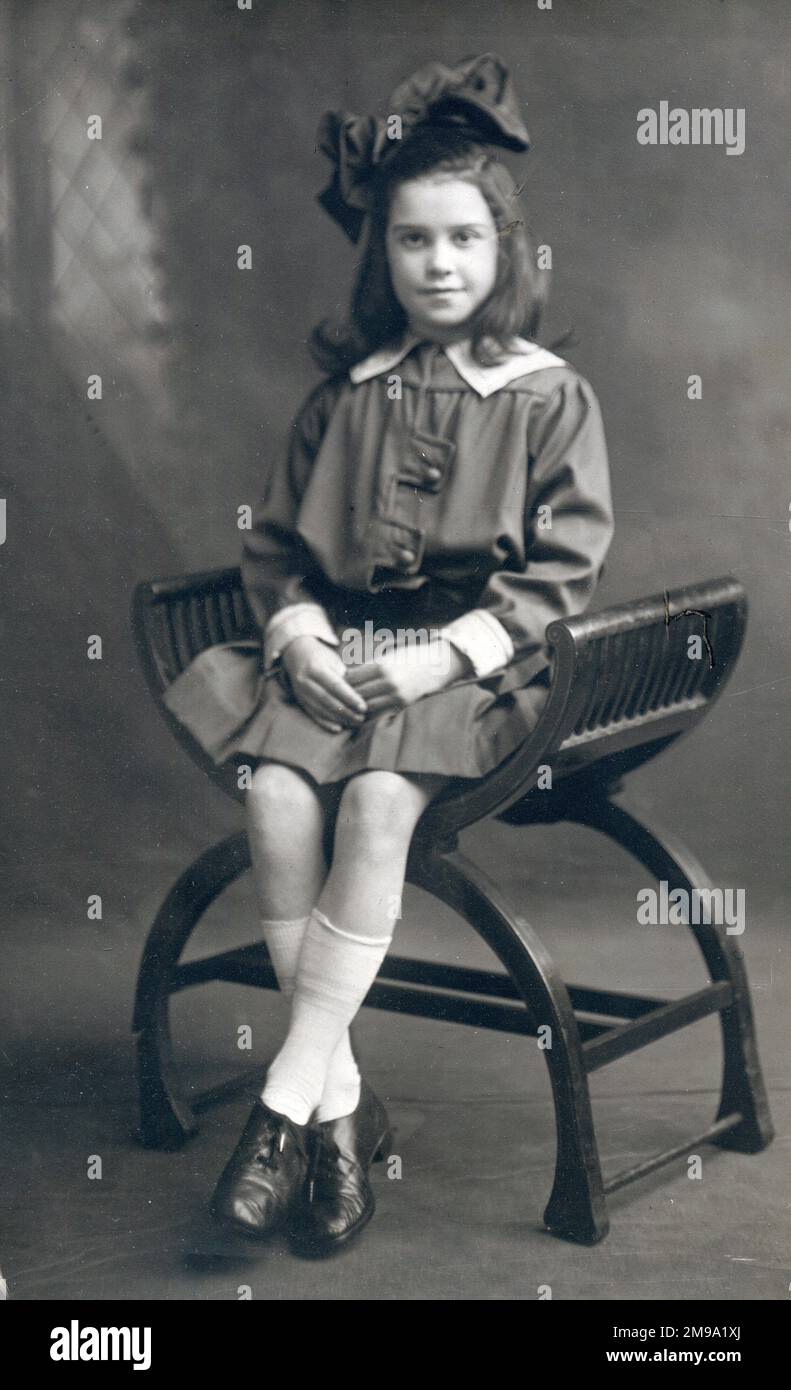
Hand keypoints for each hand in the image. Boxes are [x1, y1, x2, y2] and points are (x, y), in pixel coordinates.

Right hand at [281, 636, 367, 732]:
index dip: (350, 698)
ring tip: (354, 722)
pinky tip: (338, 728)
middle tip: (361, 718)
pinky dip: (325, 722)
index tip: (363, 707)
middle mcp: (305, 681)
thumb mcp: (333, 660)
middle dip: (346, 711)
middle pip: (328, 700)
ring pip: (321, 709)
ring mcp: (300, 692)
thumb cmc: (321, 656)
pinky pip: (313, 714)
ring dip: (338, 718)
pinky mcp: (300, 700)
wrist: (296, 654)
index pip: (335, 686)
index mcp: (315, 668)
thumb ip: (344, 677)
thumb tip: (359, 694)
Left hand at [344, 638, 470, 713]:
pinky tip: (361, 714)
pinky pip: (379, 713)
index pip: (352, 677)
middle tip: (337, 698)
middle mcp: (388, 681)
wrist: (436, 665)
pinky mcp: (402, 704)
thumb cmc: (408, 657)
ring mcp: (395, 694)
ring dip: (356, 707)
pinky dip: (368, 714)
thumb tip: (347, 675)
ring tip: (347, 707)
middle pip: (357, 692)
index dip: (342, 681)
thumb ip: (369, 666)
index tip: (337, 683)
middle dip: (346, 696)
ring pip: (366, 705)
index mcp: (381, 665)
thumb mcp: (388, 656)